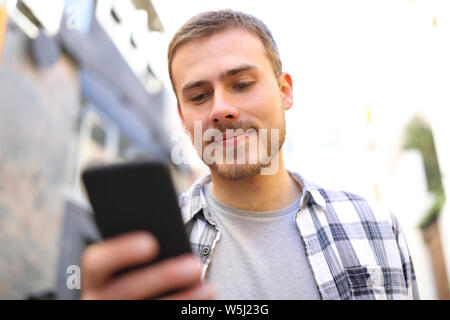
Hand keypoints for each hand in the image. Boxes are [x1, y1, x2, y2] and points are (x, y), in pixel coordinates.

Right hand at [80, 231, 215, 299]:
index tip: (151, 243)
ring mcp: (115, 317)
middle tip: (195, 265)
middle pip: (126, 290)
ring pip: (147, 310)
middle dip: (163, 276)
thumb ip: (143, 251)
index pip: (96, 262)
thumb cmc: (138, 277)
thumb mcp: (132, 265)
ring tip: (210, 288)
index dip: (120, 251)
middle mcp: (98, 301)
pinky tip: (204, 304)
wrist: (132, 302)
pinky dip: (183, 312)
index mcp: (95, 278)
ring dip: (182, 300)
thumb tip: (169, 235)